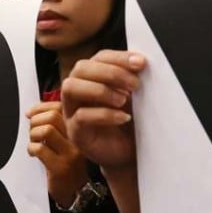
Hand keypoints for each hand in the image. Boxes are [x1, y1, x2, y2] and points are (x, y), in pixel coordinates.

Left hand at [27, 101, 88, 206]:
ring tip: (34, 142)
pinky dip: (31, 149)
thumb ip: (55, 124)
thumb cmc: (67, 164)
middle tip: (32, 130)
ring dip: (33, 135)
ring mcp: (70, 153)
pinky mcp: (61, 167)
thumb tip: (33, 111)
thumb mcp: (66, 140)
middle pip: (53, 116)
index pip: (60, 106)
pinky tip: (33, 153)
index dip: (41, 107)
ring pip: (47, 131)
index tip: (31, 113)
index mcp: (78, 129)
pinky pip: (40, 149)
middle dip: (35, 121)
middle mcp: (78, 139)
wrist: (77, 191)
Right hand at [62, 50, 143, 173]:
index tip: (141, 63)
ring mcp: (71, 111)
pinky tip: (123, 117)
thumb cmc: (130, 123)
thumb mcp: (134, 97)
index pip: (99, 58)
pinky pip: (81, 116)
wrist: (130, 154)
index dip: (118, 58)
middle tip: (134, 84)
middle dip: (110, 72)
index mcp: (92, 77)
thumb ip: (132, 79)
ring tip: (124, 100)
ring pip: (70, 87)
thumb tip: (140, 62)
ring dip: (100, 90)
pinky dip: (104, 114)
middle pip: (80, 68)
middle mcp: (77, 91)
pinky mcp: (75, 132)